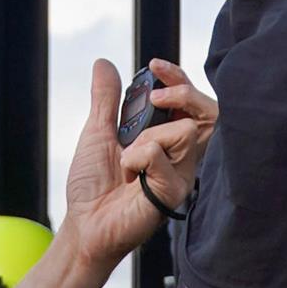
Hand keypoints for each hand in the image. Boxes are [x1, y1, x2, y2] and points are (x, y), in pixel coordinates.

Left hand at [59, 56, 206, 286]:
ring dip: (145, 139)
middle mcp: (179, 154)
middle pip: (203, 112)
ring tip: (128, 160)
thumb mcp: (97, 132)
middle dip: (181, 94)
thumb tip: (104, 64)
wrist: (83, 223)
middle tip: (154, 98)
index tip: (155, 66)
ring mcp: (180, 173)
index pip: (188, 102)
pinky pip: (159, 154)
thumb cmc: (92, 185)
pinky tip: (128, 177)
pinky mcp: (174, 191)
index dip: (179, 79)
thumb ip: (105, 100)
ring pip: (184, 130)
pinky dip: (135, 158)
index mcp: (164, 138)